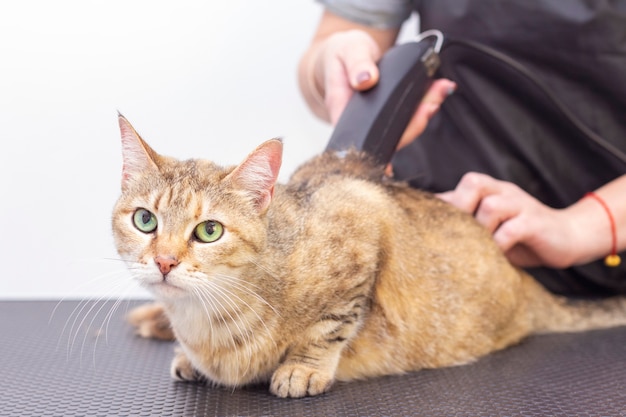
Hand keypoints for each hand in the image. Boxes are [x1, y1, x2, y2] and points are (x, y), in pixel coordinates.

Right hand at [307, 29, 455, 147]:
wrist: (344, 54)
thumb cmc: (342, 54)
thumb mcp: (348, 50)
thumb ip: (356, 64)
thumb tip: (366, 80)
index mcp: (342, 112)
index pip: (365, 136)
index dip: (388, 140)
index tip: (409, 128)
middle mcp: (359, 122)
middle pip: (389, 136)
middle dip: (416, 121)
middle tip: (432, 102)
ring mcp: (375, 120)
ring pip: (401, 127)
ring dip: (424, 111)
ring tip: (441, 89)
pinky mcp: (387, 114)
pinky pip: (406, 115)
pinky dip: (424, 102)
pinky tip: (437, 89)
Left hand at [437, 172, 579, 267]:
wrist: (568, 237)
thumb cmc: (519, 236)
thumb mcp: (488, 229)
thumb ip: (464, 225)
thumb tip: (424, 236)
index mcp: (487, 191)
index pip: (456, 189)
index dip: (439, 208)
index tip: (427, 232)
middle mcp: (502, 191)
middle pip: (472, 183)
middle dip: (460, 209)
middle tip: (457, 236)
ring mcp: (520, 204)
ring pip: (490, 206)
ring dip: (480, 230)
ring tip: (480, 249)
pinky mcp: (534, 222)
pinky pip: (511, 229)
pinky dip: (499, 244)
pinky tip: (497, 256)